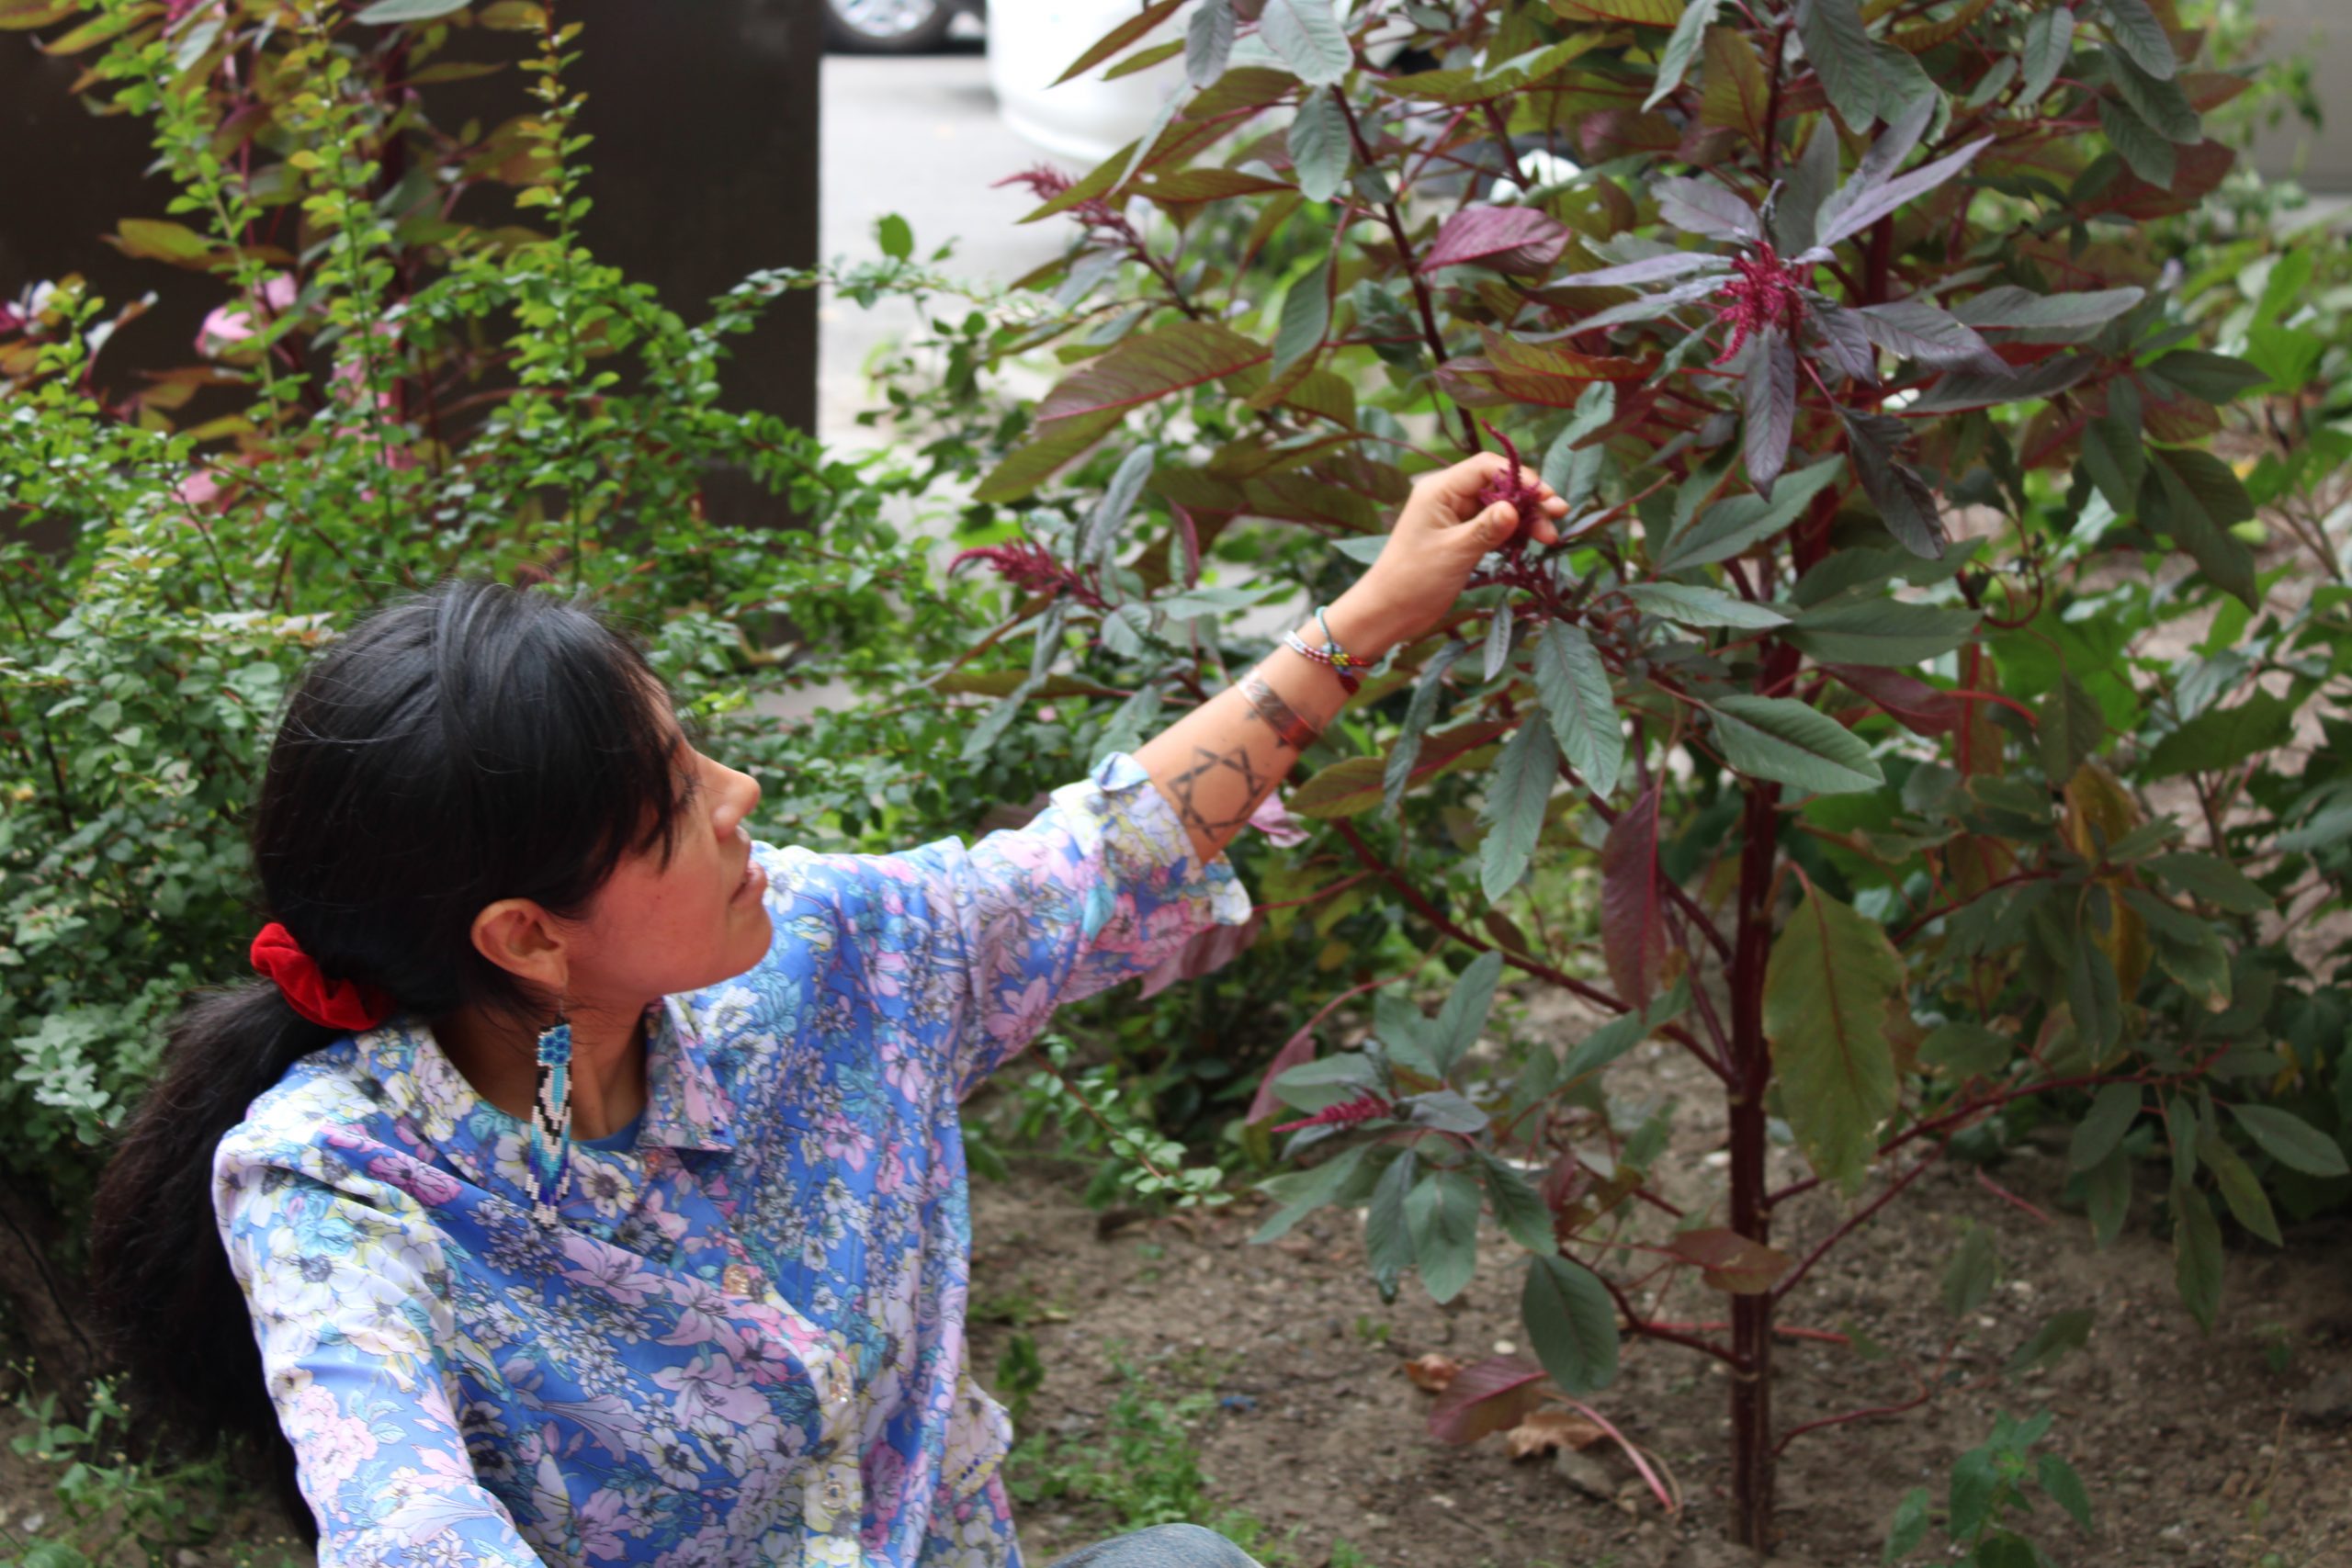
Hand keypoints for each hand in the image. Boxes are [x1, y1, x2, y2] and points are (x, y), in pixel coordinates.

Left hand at [1328, 452, 1568, 655]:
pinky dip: (1514, 533)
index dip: (1519, 476)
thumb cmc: (1414, 579)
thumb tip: (1515, 508)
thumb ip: (1486, 528)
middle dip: (1529, 499)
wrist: (1389, 612)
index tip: (1545, 495)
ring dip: (1526, 519)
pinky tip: (1533, 543)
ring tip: (1551, 537)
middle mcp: (1448, 497)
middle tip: (1560, 514)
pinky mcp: (1462, 537)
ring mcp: (1455, 517)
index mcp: (1439, 489)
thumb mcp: (1454, 553)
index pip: (1486, 467)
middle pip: (1498, 485)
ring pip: (1500, 507)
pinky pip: (1495, 526)